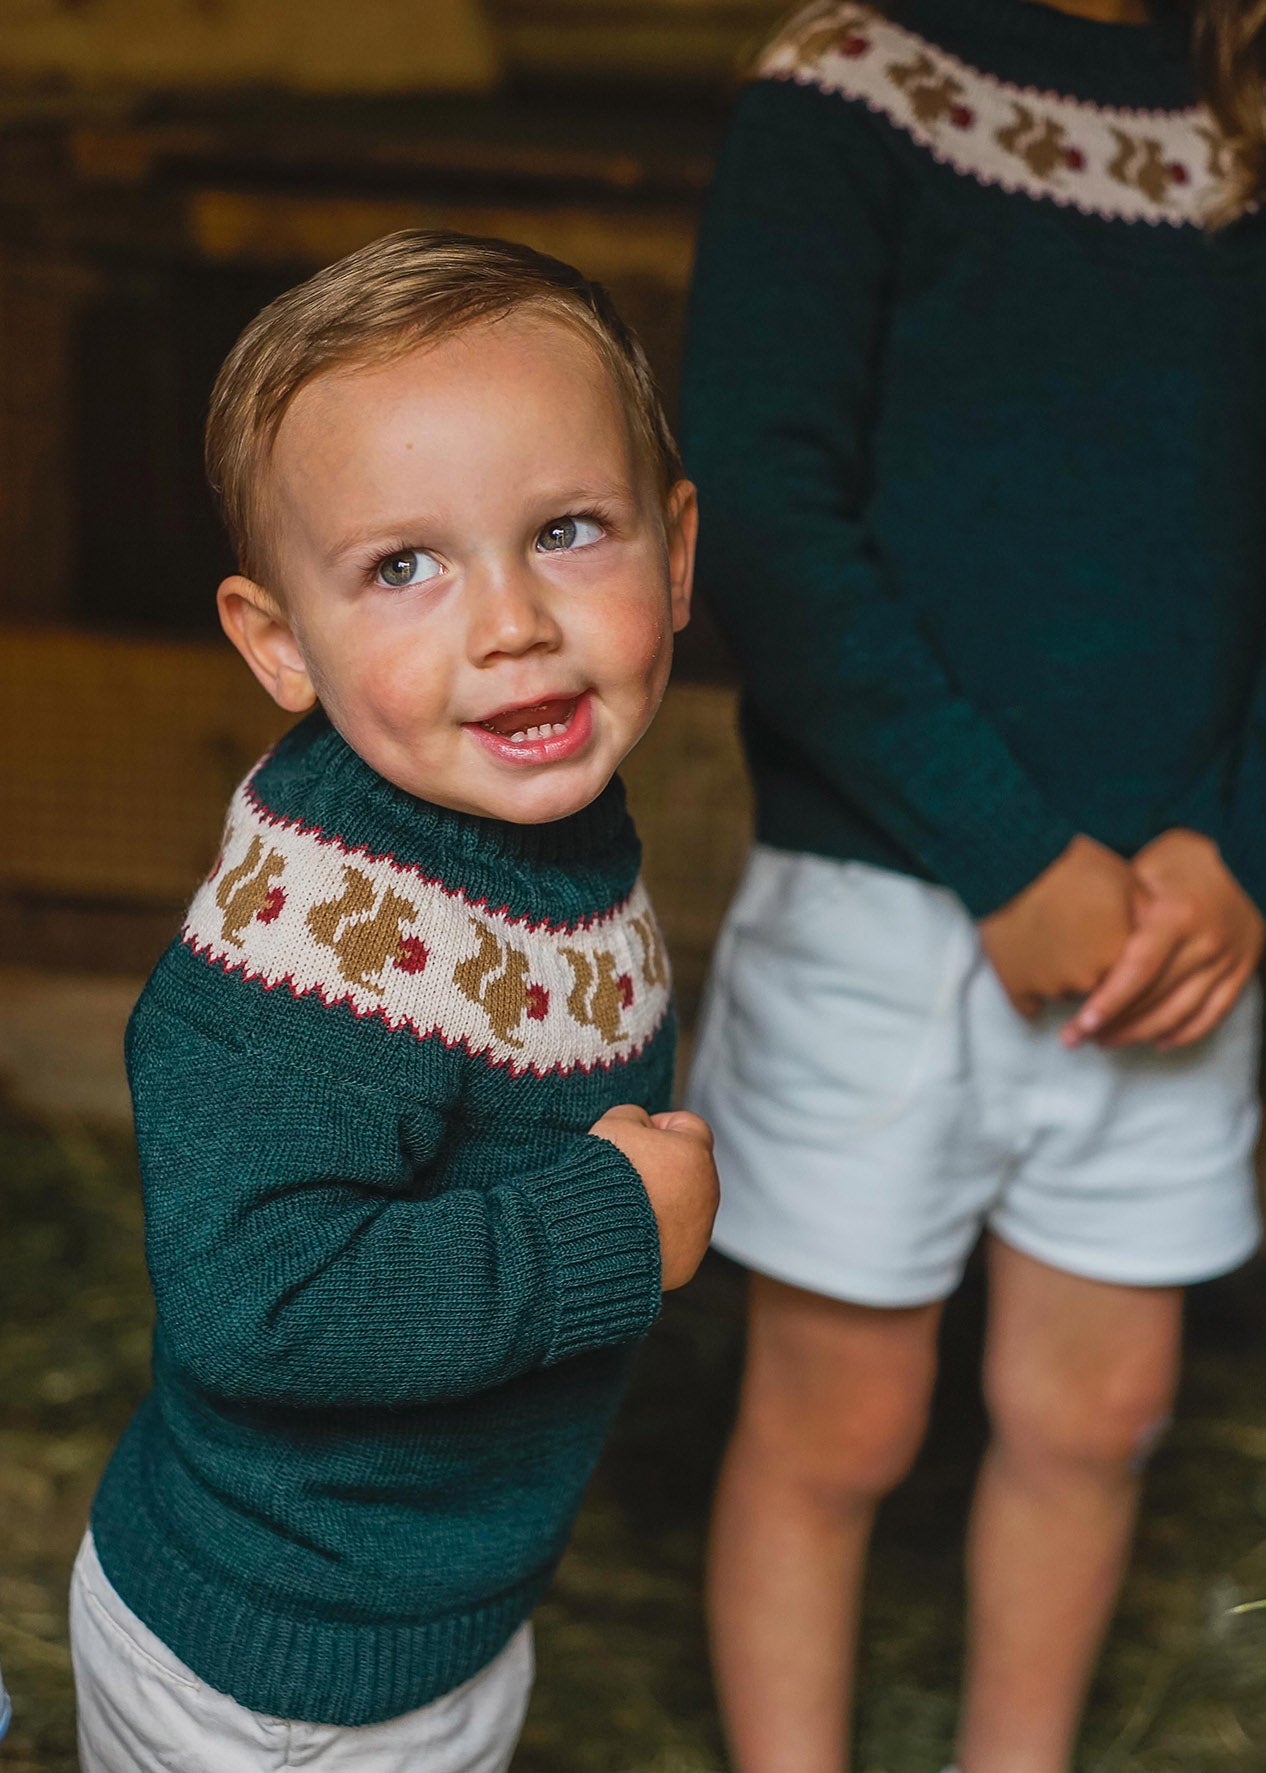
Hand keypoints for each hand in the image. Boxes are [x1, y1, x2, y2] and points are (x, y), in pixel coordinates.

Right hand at [589, 1104, 718, 1288]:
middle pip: (687, 1168)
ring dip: (659, 1202)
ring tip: (621, 1207)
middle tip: (625, 1174)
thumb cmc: (608, 1180)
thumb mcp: (613, 1125)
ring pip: (683, 1206)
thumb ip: (632, 1116)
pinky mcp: (687, 1261)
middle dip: (660, 1167)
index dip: (658, 1125)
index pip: (687, 1125)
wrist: (600, 1242)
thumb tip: (639, 1127)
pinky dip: (654, 1234)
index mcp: (695, 1154)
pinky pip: (673, 1239)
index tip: (634, 1138)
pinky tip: (626, 1233)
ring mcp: (700, 1230)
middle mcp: (707, 1192)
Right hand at [979, 835, 1132, 1016]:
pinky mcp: (1017, 986)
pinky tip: (1032, 972)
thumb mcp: (1128, 883)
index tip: (1116, 963)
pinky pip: (1028, 1005)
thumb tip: (1161, 941)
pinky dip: (1030, 994)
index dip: (1125, 970)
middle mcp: (1088, 981)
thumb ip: (1148, 920)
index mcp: (1119, 957)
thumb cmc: (1074, 866)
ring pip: (1064, 994)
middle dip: (1094, 972)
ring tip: (1054, 942)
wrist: (1017, 862)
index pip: (1132, 981)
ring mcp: (1050, 986)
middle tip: (1082, 941)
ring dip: (1063, 979)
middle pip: (1098, 990)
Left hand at [1063, 829, 1263, 1049]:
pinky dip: (1184, 1034)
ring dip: (1141, 1034)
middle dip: (1113, 1025)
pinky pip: (1213, 1014)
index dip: (1108, 1002)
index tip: (1079, 1025)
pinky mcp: (1242, 969)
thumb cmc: (1181, 858)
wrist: (1244, 851)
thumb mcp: (1145, 870)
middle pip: (1156, 998)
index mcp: (1177, 915)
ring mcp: (1228, 959)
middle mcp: (1206, 942)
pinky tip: (1157, 1043)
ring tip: (1105, 1041)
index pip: (1138, 970)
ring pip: (1181, 1013)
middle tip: (1076, 1038)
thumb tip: (1072, 940)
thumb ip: (1118, 908)